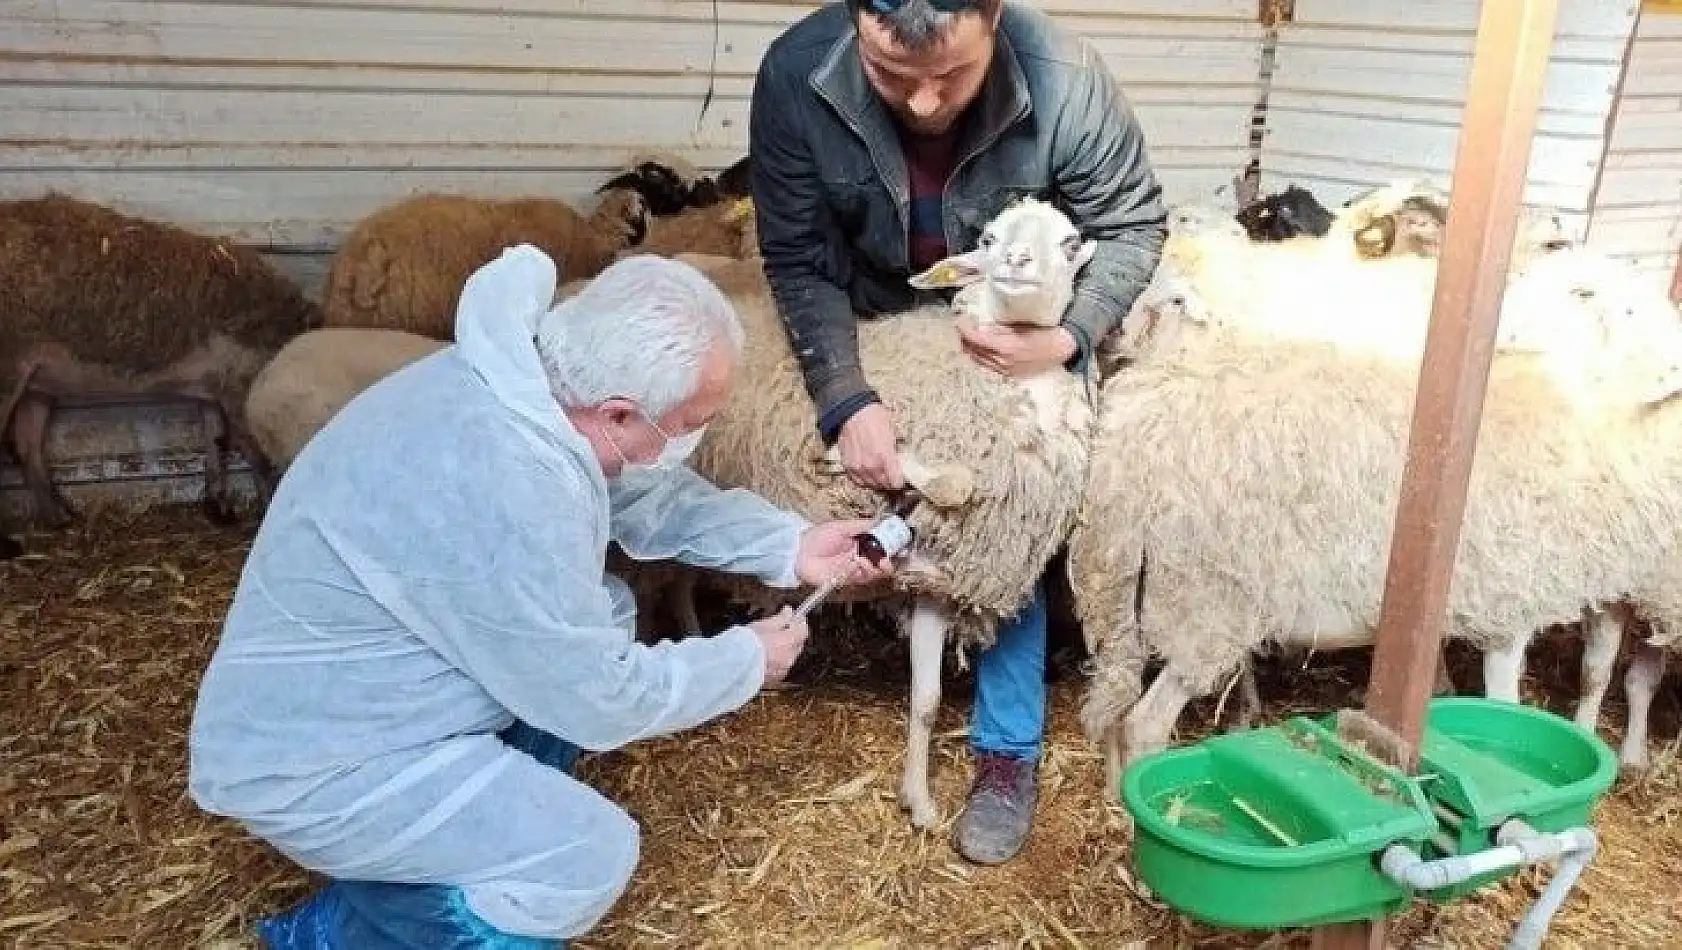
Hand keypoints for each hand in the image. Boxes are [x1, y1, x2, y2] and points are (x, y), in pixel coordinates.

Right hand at [750, 607, 808, 687]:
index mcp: (789, 641)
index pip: (803, 630)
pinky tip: (764, 658)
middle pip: (798, 644)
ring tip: (768, 645)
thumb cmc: (747, 643)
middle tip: (780, 629)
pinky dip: (777, 662)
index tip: (794, 617)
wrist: (735, 666)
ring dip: (784, 650)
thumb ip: (780, 618)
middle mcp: (790, 656)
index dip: (799, 623)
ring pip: (790, 656)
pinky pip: (781, 667)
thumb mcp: (763, 625)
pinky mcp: (776, 679)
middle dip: (792, 636)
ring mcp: (784, 669)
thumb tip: (789, 611)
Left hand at [795, 518, 900, 587]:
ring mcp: (854, 569)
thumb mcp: (842, 526)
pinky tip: (858, 564)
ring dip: (877, 567)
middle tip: (889, 558)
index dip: (892, 545)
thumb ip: (862, 525)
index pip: (882, 545)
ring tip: (870, 561)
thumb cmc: (817, 537)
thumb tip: (881, 522)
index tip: (899, 543)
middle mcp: (860, 556)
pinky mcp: (847, 580)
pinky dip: (864, 572)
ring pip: (876, 573)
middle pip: (883, 562)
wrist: (798, 553)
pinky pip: (862, 578)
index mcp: (860, 542)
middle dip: (890, 560)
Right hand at [836, 403, 903, 489]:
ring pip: (871, 484)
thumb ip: (894, 452)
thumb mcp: (893, 433)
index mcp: (885, 457)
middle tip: (891, 477)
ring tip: (880, 476)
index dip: (900, 481)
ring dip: (877, 482)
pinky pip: (857, 480)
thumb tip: (898, 462)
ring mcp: (858, 467)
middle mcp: (871, 466)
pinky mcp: (847, 465)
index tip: (901, 479)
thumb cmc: (875, 418)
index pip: (896, 482)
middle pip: (884, 485)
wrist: (854, 411)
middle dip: (889, 482)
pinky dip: (864, 479)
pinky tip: (867, 475)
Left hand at [956, 315, 1076, 377]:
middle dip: (964, 339)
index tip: (959, 321)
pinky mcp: (1008, 375)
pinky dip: (979, 357)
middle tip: (961, 327)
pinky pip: (987, 366)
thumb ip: (1000, 329)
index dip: (965, 330)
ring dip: (970, 348)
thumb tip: (981, 328)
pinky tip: (978, 349)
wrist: (1060, 348)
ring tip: (967, 337)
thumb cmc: (1043, 332)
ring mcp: (1005, 371)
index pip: (976, 340)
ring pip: (978, 361)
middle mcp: (1002, 362)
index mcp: (1005, 348)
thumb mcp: (1020, 326)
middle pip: (973, 352)